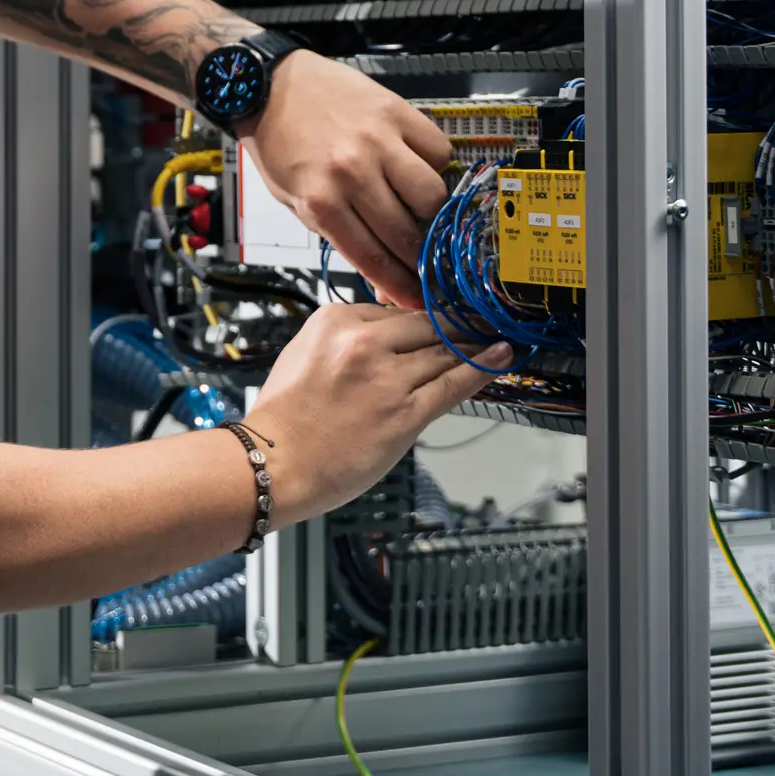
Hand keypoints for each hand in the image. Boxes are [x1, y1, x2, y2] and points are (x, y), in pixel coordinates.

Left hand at [242, 52, 455, 307]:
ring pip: (432, 195)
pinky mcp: (397, 112)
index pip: (375, 260)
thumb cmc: (279, 146)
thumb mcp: (295, 202)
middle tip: (431, 266)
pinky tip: (417, 167)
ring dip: (432, 211)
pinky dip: (435, 165)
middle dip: (423, 261)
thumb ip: (339, 237)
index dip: (403, 287)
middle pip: (408, 234)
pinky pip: (439, 151)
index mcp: (321, 202)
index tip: (420, 300)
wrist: (269, 87)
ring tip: (420, 211)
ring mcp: (378, 141)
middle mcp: (352, 173)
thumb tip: (382, 277)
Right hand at [253, 303, 497, 522]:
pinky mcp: (405, 413)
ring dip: (477, 344)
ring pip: (446, 351)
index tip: (443, 319)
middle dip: (458, 324)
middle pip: (427, 324)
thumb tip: (385, 338)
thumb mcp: (303, 355)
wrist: (273, 464)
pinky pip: (453, 384)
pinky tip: (501, 357)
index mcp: (334, 320)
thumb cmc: (284, 419)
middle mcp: (363, 342)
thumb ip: (344, 340)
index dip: (424, 319)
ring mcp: (387, 377)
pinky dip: (483, 368)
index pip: (394, 311)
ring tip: (497, 338)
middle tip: (482, 321)